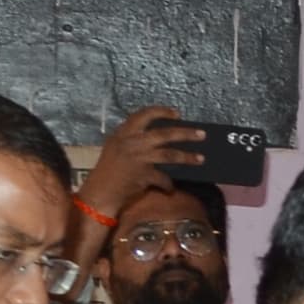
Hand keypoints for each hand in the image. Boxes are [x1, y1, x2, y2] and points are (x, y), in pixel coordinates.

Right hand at [79, 107, 202, 227]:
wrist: (100, 192)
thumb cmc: (109, 169)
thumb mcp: (116, 146)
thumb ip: (133, 138)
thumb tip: (158, 135)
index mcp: (123, 132)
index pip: (143, 115)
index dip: (161, 112)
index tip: (177, 113)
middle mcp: (131, 142)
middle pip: (164, 134)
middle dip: (186, 133)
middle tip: (202, 134)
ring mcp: (138, 158)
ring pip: (169, 155)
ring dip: (187, 157)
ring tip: (201, 159)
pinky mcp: (143, 175)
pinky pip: (163, 178)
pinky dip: (168, 184)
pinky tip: (170, 188)